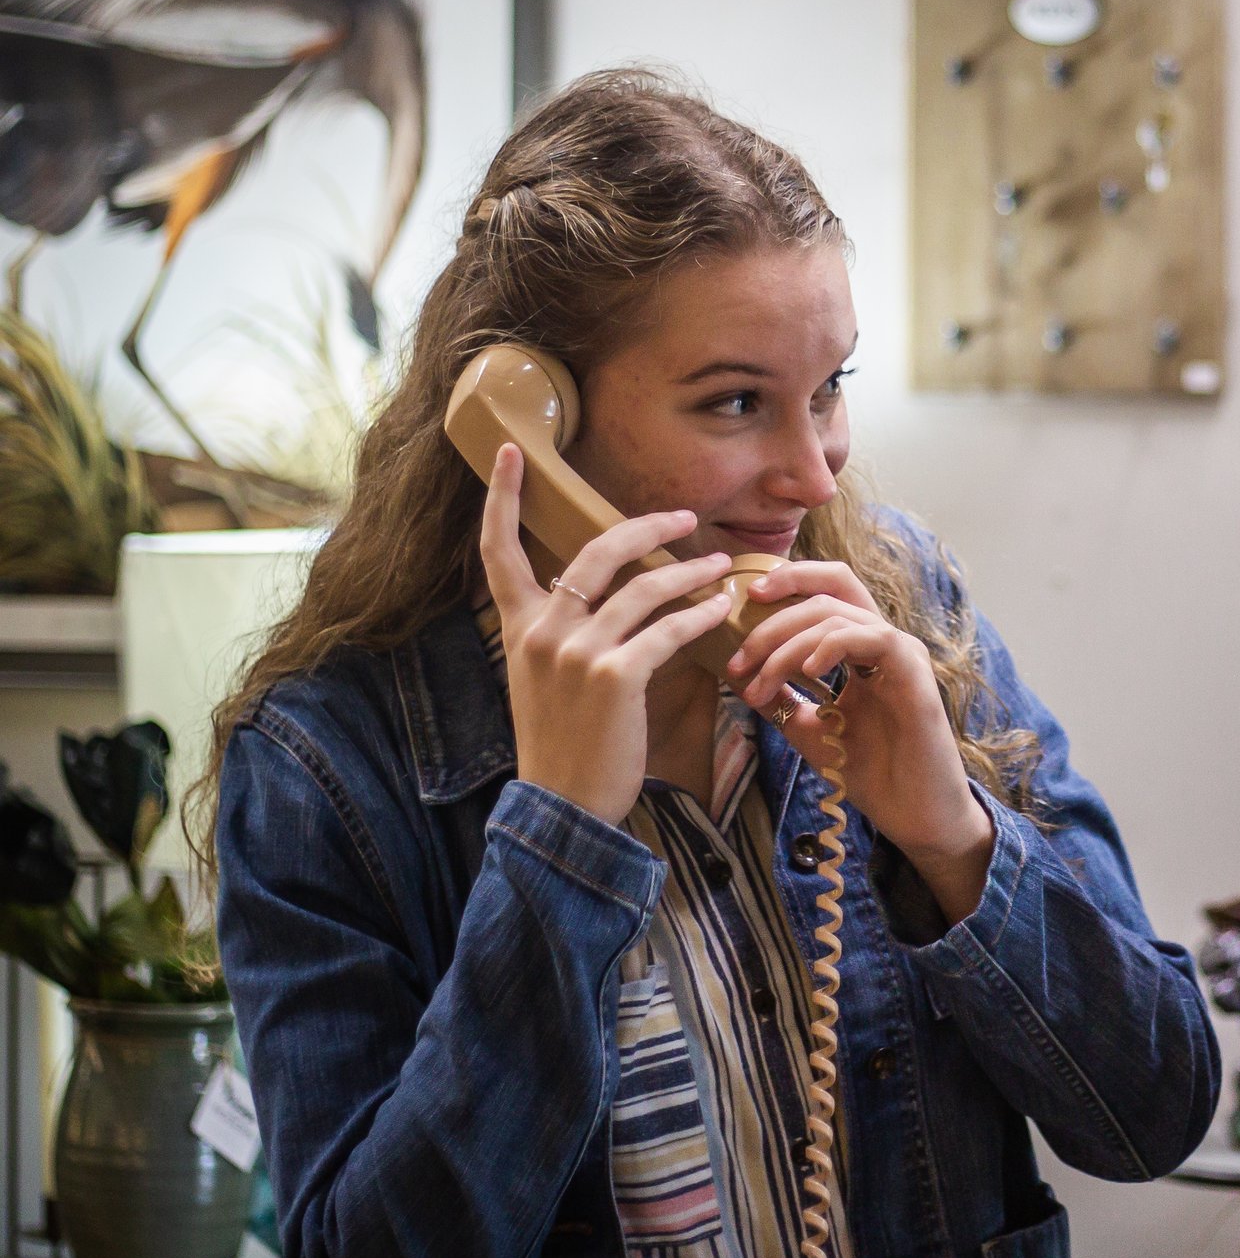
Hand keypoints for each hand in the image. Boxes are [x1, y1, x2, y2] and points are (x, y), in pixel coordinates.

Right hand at [479, 444, 736, 824]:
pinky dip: (700, 615)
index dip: (502, 497)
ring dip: (691, 572)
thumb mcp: (544, 678)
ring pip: (642, 588)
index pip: (498, 549)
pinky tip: (722, 609)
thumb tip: (605, 593)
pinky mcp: (614, 678)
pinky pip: (668, 630)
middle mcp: (541, 630)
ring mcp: (576, 652)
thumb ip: (561, 631)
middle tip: (688, 518)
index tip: (508, 451)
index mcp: (519, 625)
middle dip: (647, 527)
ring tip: (725, 566)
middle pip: (595, 551)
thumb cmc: (563, 742)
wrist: (562, 806)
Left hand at [726, 562, 995, 921]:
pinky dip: (830, 646)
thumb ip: (780, 699)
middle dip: (774, 617)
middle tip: (739, 658)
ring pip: (838, 616)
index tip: (746, 600)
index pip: (828, 591)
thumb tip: (737, 675)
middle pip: (830, 590)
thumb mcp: (810, 729)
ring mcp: (902, 653)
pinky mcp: (914, 672)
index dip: (789, 581)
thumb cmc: (872, 773)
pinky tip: (806, 674)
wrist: (914, 814)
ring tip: (760, 685)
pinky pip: (871, 637)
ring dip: (787, 646)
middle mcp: (884, 641)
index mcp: (863, 649)